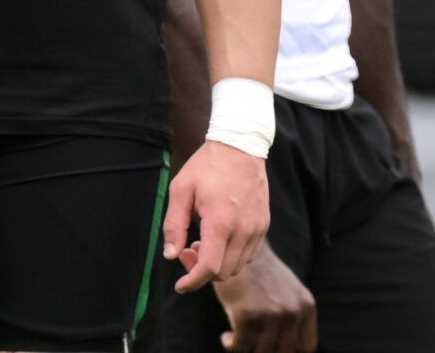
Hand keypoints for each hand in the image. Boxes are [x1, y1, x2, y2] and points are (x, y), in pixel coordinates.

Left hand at [164, 139, 270, 291]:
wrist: (240, 148)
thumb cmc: (205, 167)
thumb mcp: (180, 190)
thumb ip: (174, 225)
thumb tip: (170, 256)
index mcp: (220, 222)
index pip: (209, 267)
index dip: (193, 281)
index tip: (180, 286)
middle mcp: (243, 230)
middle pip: (224, 272)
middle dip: (201, 270)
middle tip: (186, 251)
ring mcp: (257, 229)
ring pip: (237, 266)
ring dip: (217, 264)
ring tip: (200, 242)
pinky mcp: (264, 226)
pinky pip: (248, 255)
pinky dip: (231, 257)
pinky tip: (217, 239)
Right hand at [211, 243, 316, 352]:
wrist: (233, 243)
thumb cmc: (256, 271)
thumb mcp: (285, 290)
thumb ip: (292, 314)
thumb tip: (290, 348)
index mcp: (305, 306)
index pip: (305, 347)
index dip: (287, 351)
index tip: (270, 347)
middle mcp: (292, 311)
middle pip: (283, 351)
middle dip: (264, 350)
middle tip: (250, 344)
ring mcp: (271, 313)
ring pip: (261, 350)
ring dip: (247, 349)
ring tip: (235, 340)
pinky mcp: (247, 313)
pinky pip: (241, 344)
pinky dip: (233, 345)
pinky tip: (227, 337)